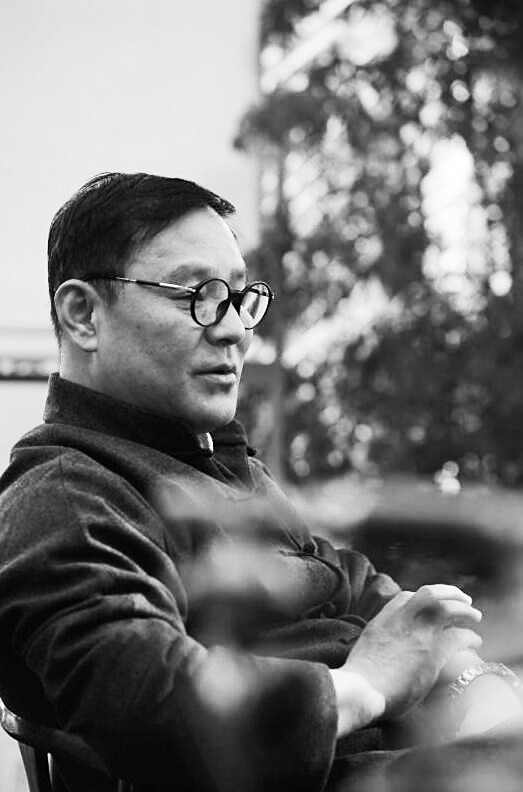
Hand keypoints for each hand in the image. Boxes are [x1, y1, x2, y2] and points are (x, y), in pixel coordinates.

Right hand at [342, 584, 482, 716]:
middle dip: (449, 592)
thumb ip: (380, 644)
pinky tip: (475, 642)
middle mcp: (402, 620)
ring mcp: (418, 634)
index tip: (431, 606)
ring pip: (447, 606)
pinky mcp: (433, 652)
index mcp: (384, 619)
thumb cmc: (360, 681)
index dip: (422, 598)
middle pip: (429, 593)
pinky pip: (459, 636)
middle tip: (462, 599)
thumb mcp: (366, 651)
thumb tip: (387, 655)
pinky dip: (470, 637)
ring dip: (464, 608)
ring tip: (474, 615)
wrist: (362, 689)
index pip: (406, 597)